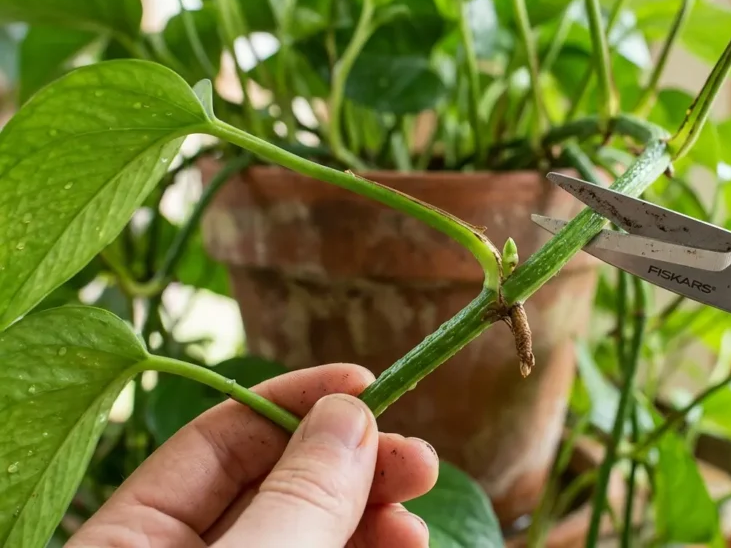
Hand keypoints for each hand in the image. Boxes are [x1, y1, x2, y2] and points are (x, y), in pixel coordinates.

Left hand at [67, 363, 438, 546]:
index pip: (216, 439)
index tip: (369, 384)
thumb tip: (348, 413)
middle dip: (352, 464)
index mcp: (126, 541)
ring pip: (306, 531)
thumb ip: (296, 500)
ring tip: (418, 510)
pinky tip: (403, 541)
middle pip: (274, 485)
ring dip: (370, 513)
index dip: (296, 401)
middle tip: (419, 459)